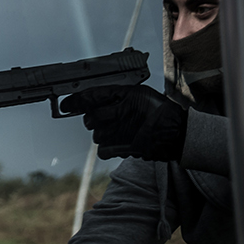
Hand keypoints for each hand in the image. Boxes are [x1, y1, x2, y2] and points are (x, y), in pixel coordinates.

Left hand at [59, 84, 187, 161]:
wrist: (177, 132)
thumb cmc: (159, 111)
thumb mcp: (139, 93)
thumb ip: (116, 93)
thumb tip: (91, 96)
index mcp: (125, 95)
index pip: (91, 97)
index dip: (75, 101)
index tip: (66, 105)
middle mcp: (121, 113)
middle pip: (90, 118)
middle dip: (92, 118)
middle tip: (101, 117)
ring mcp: (122, 132)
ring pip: (96, 135)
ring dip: (101, 133)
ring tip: (116, 129)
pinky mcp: (125, 149)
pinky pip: (103, 150)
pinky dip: (106, 147)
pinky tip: (116, 141)